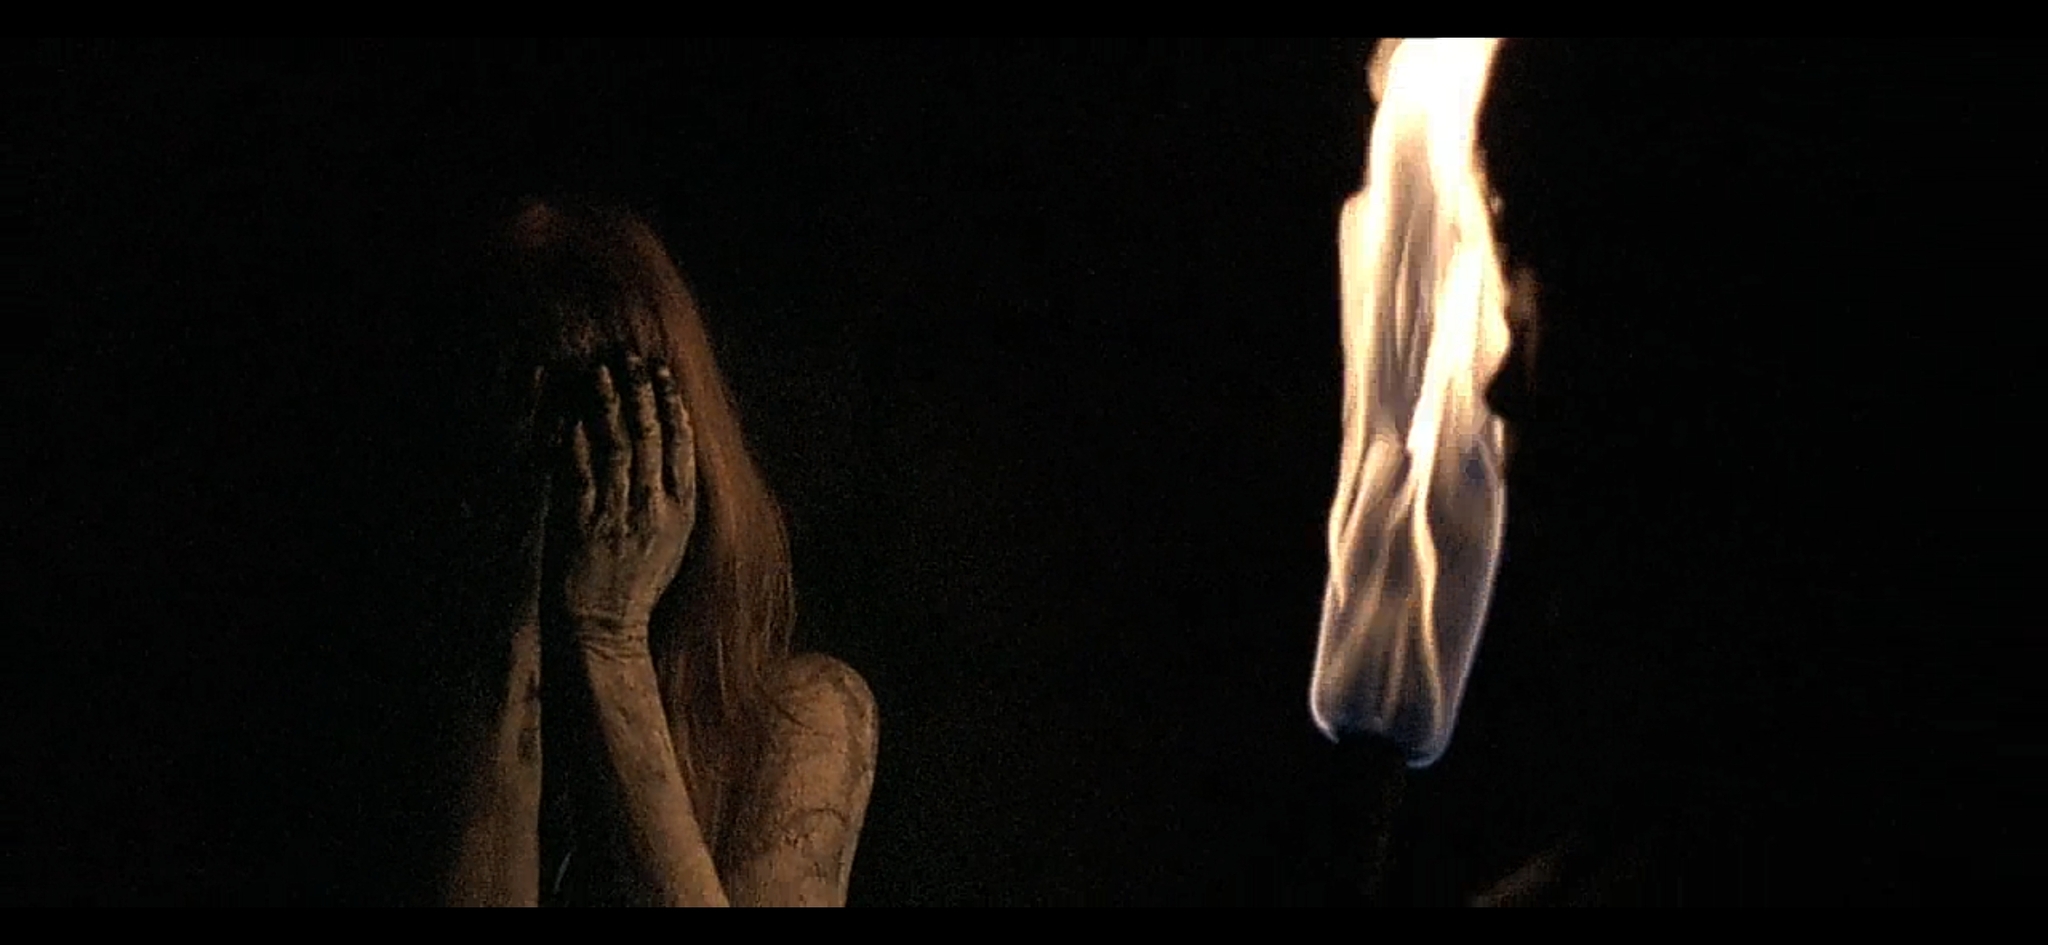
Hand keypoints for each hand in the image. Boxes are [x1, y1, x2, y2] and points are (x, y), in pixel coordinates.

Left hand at [544, 356, 697, 650]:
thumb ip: (671, 503)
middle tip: (632, 359)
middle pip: (650, 437)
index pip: (681, 447)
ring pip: (617, 446)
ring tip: (602, 371)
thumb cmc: (635, 589)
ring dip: (610, 404)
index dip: (672, 406)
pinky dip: (579, 440)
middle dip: (642, 393)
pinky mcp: (582, 524)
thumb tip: (671, 461)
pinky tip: (574, 413)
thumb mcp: (670, 546)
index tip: (664, 376)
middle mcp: (653, 510)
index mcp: (680, 513)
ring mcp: (617, 516)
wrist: (605, 630)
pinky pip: (581, 472)